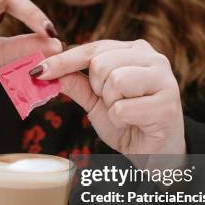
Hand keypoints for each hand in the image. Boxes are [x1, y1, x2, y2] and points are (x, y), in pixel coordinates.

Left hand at [33, 39, 185, 154]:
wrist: (155, 155)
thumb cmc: (127, 124)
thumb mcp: (96, 102)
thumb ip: (77, 84)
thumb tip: (47, 71)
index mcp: (135, 51)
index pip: (92, 49)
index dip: (63, 61)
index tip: (37, 72)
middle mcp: (153, 58)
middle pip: (101, 63)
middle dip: (97, 89)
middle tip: (112, 103)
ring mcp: (164, 79)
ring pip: (114, 81)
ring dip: (110, 105)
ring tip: (125, 113)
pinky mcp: (167, 104)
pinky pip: (122, 108)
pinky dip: (120, 121)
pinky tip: (135, 123)